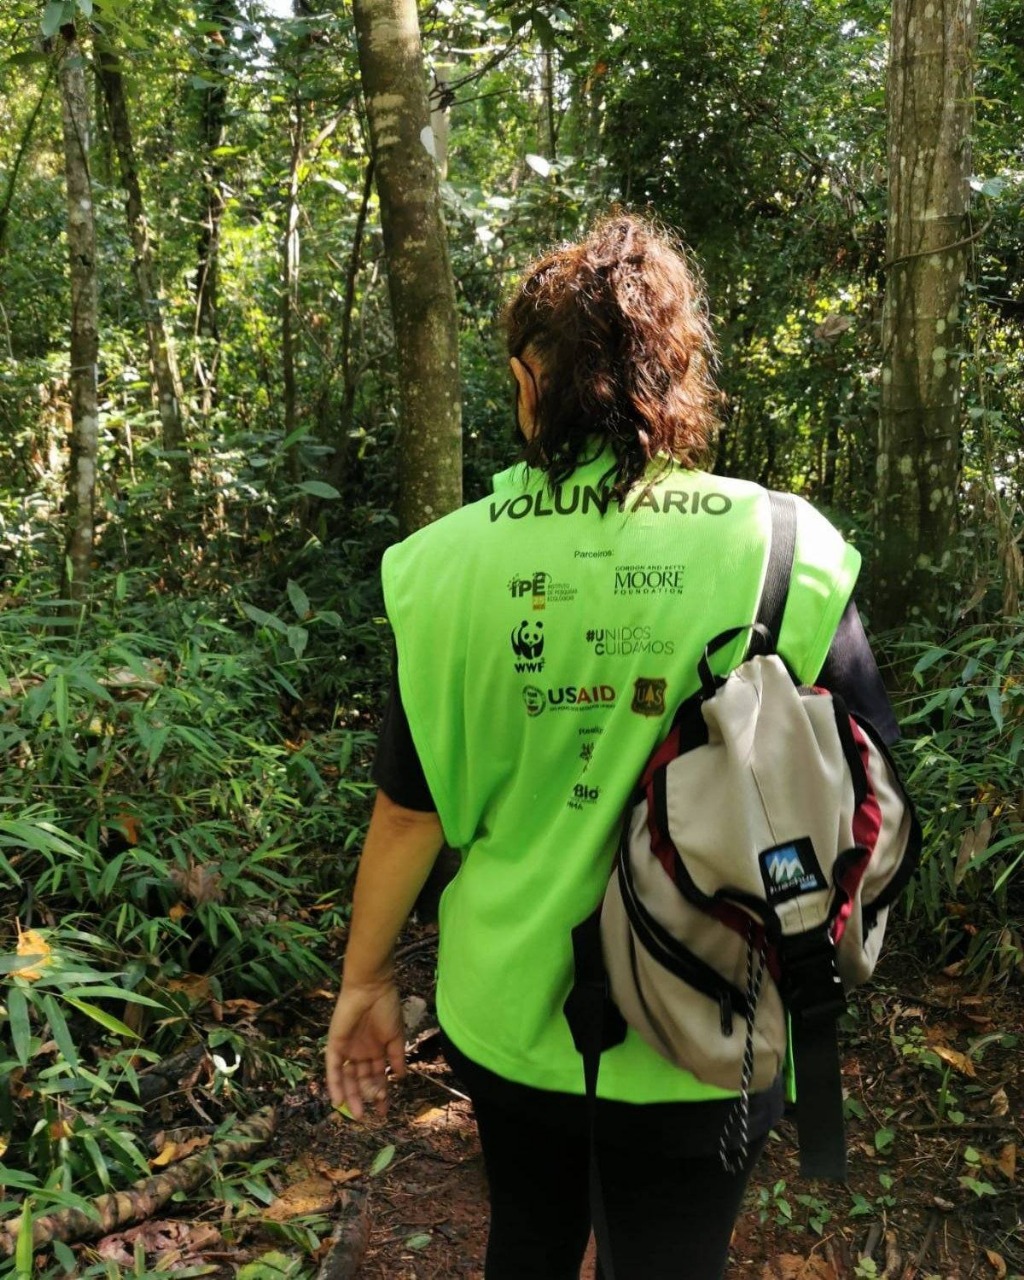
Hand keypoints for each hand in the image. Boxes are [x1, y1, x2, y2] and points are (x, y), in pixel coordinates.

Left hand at [325, 978, 405, 1119]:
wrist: (371, 989)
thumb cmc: (386, 1008)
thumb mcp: (396, 1036)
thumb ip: (397, 1057)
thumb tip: (401, 1078)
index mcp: (376, 1049)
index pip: (377, 1076)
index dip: (380, 1093)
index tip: (385, 1110)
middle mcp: (361, 1052)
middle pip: (361, 1080)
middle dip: (366, 1098)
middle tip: (371, 1116)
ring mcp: (347, 1050)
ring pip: (347, 1078)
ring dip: (351, 1096)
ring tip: (357, 1114)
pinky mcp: (334, 1045)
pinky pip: (334, 1069)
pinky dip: (335, 1085)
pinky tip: (338, 1101)